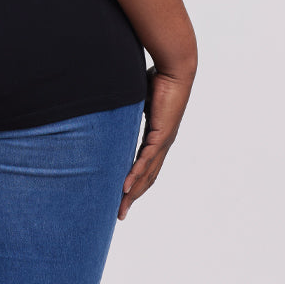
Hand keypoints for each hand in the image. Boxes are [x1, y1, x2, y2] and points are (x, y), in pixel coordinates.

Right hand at [117, 64, 194, 220]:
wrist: (175, 70)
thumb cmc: (158, 77)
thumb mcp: (136, 97)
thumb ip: (125, 105)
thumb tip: (108, 100)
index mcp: (157, 136)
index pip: (144, 165)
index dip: (134, 181)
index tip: (121, 194)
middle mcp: (162, 143)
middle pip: (147, 177)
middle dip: (132, 196)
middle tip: (120, 213)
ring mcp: (163, 141)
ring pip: (147, 174)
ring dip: (133, 192)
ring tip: (121, 208)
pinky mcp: (162, 134)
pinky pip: (146, 159)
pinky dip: (136, 175)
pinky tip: (126, 187)